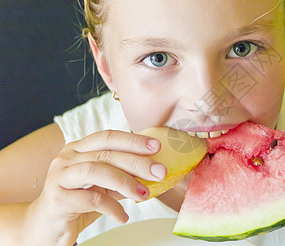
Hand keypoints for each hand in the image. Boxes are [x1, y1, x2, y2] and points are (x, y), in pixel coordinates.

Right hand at [24, 130, 166, 245]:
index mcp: (78, 149)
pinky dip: (112, 207)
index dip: (133, 140)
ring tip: (143, 194)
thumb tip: (153, 170)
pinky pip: (90, 199)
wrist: (44, 227)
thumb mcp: (103, 186)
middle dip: (137, 162)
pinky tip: (123, 216)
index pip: (108, 137)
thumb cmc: (77, 203)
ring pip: (97, 171)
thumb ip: (122, 175)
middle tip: (159, 171)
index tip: (156, 146)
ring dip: (125, 181)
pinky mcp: (57, 199)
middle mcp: (67, 158)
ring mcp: (59, 176)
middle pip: (106, 153)